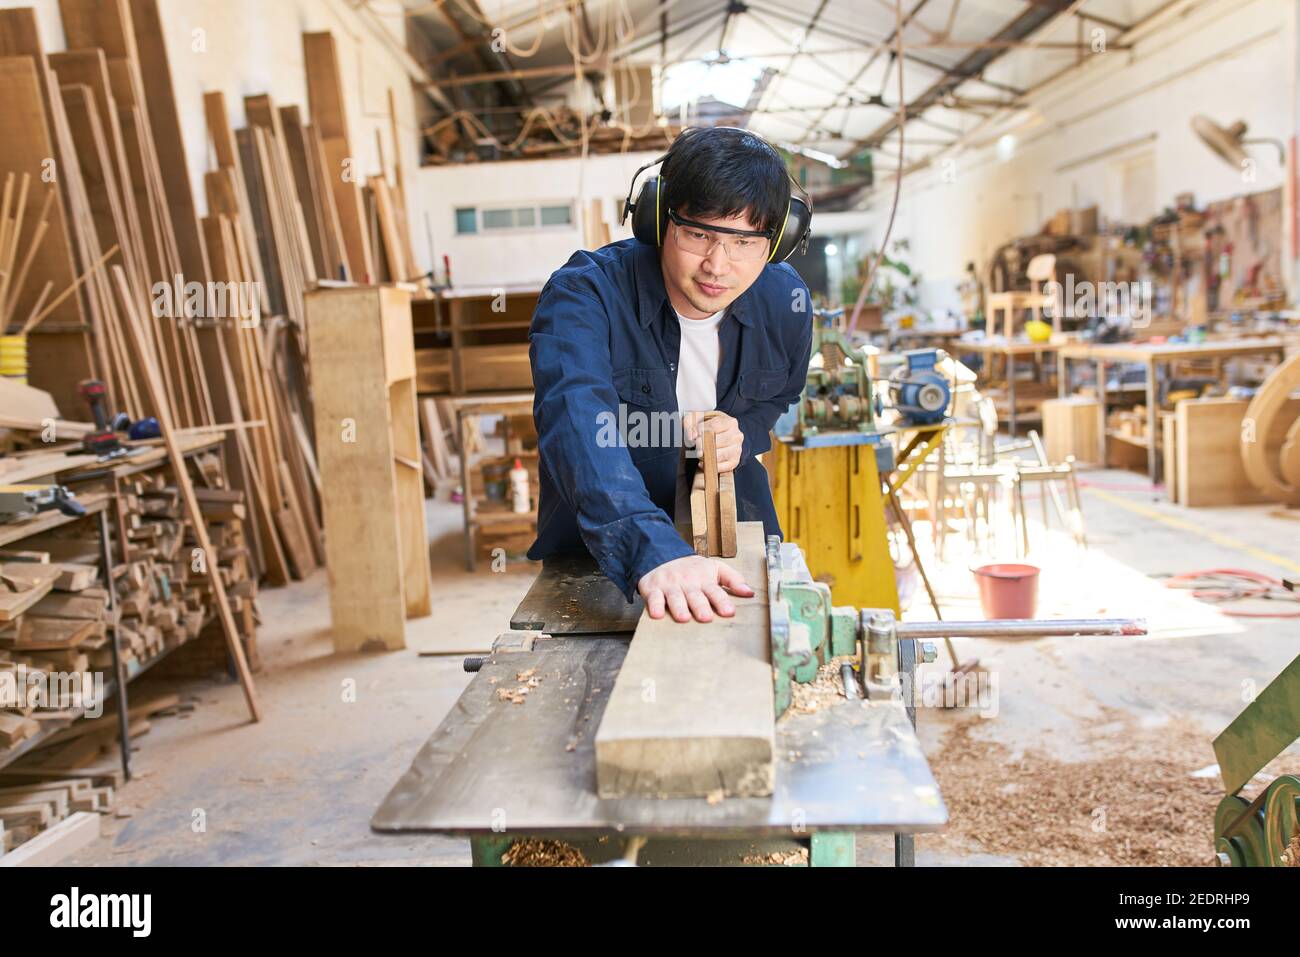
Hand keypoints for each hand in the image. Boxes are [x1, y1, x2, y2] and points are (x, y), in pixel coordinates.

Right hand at [637, 555, 754, 622]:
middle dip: (700, 606)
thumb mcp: (715, 568)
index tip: (729, 612)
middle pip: (695, 595)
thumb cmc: (692, 569)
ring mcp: (670, 585)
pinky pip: (653, 597)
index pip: (715, 591)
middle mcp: (687, 582)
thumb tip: (750, 592)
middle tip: (706, 617)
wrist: (662, 555)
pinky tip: (657, 614)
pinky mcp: (653, 588)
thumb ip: (733, 580)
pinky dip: (654, 605)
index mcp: (704, 579)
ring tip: (684, 618)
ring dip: (679, 607)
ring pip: (675, 597)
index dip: (722, 601)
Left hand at [684, 412, 743, 472]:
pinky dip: (710, 466)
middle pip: (716, 442)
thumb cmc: (707, 426)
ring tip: (699, 453)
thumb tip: (692, 436)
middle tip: (696, 445)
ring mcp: (737, 450)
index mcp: (731, 422)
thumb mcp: (696, 419)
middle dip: (702, 445)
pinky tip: (702, 462)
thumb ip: (689, 423)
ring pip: (719, 455)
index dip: (700, 431)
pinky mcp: (734, 462)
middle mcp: (737, 436)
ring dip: (705, 456)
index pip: (713, 427)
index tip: (695, 434)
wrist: (718, 436)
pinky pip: (722, 467)